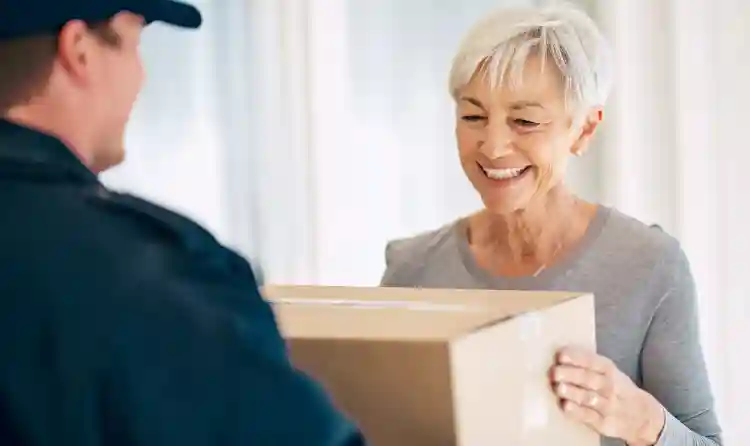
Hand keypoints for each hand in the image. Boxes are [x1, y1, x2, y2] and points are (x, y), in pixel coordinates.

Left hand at [550, 347, 664, 445]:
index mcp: (609, 370)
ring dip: (574, 393)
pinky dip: (577, 412)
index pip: (593, 362)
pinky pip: (589, 417)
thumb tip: (559, 354)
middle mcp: (610, 387)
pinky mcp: (604, 423)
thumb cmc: (615, 388)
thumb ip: (587, 364)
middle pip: (590, 379)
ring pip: (589, 398)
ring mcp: (608, 406)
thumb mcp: (608, 372)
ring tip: (559, 388)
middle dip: (572, 375)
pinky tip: (565, 406)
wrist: (642, 416)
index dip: (577, 358)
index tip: (561, 355)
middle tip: (554, 372)